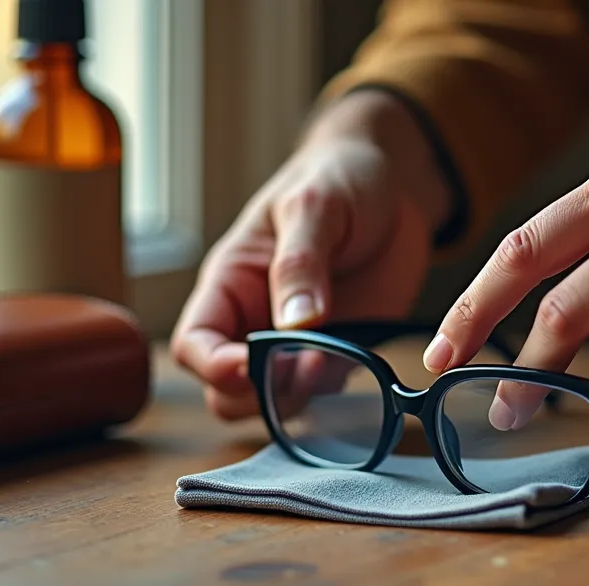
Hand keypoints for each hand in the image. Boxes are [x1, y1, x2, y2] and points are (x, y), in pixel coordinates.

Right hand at [171, 90, 451, 419]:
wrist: (395, 184)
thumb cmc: (337, 178)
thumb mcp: (314, 205)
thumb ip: (300, 262)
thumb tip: (294, 323)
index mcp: (231, 283)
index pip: (193, 344)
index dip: (213, 366)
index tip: (251, 365)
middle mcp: (255, 322)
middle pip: (227, 390)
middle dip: (259, 393)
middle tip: (306, 365)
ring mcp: (298, 344)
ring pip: (274, 403)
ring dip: (299, 399)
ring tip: (334, 361)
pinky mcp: (339, 353)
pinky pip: (325, 395)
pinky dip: (337, 394)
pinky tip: (360, 363)